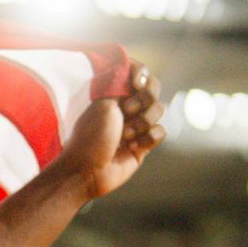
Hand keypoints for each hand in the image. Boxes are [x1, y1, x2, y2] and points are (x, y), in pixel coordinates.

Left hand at [54, 61, 164, 199]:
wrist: (87, 171)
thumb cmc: (92, 136)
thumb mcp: (106, 105)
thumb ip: (125, 89)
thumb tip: (140, 76)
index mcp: (113, 95)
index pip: (138, 75)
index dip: (142, 76)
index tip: (136, 83)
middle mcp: (126, 108)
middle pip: (153, 92)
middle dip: (144, 101)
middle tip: (126, 111)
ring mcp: (136, 125)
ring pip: (158, 111)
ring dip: (142, 123)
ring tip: (125, 136)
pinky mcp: (144, 144)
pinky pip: (160, 132)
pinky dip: (149, 138)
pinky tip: (132, 148)